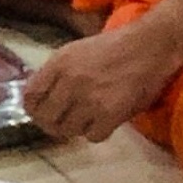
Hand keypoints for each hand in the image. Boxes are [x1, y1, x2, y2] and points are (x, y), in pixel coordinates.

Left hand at [22, 25, 182, 142]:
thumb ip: (57, 73)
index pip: (30, 97)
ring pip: (68, 130)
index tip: (43, 114)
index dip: (34, 110)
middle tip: (66, 123)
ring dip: (78, 128)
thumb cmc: (116, 47)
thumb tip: (42, 99)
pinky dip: (99, 132)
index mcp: (59, 63)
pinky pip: (93, 136)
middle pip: (46, 119)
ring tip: (90, 117)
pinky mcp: (110, 113)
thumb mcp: (77, 51)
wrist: (152, 45)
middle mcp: (70, 81)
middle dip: (54, 124)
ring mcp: (89, 99)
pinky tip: (107, 119)